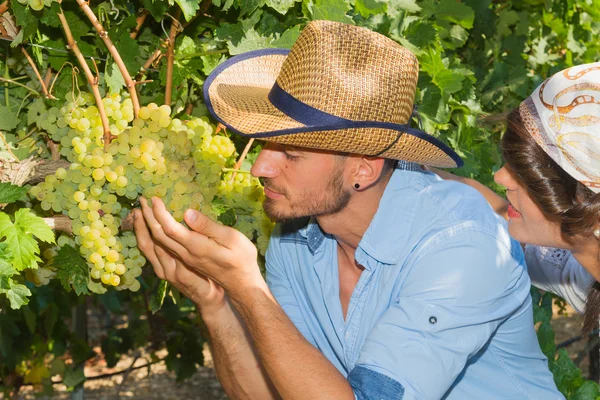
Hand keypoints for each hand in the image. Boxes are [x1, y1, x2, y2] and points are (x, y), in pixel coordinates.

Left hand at [137, 197, 263, 294]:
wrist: (240, 286)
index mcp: (195, 248)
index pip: (169, 229)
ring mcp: (181, 262)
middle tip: (142, 199)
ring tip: (140, 212)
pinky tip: (151, 229)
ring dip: (145, 227)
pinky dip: (151, 237)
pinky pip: (160, 250)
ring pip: (155, 245)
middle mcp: (183, 257)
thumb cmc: (241, 260)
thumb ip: (208, 227)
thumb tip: (187, 213)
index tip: (154, 198)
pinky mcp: (181, 265)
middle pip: (157, 236)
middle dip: (147, 217)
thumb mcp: (233, 240)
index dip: (160, 213)